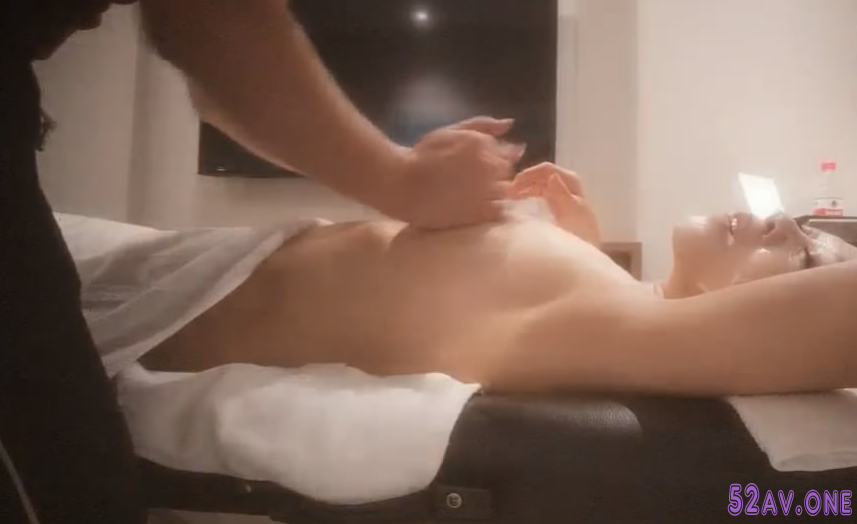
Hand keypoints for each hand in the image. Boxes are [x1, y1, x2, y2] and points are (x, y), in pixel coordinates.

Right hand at [373, 117, 525, 229]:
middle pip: (507, 172)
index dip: (498, 158)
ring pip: (505, 191)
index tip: (480, 165)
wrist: (401, 184)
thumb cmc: (423, 155)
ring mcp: (485, 191)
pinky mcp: (479, 213)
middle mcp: (488, 166)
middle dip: (497, 174)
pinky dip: (494, 208)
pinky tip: (477, 206)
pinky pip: (499, 210)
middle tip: (473, 180)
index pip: (509, 152)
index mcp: (482, 144)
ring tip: (473, 193)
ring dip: (496, 191)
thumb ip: (483, 126)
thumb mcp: (452, 131)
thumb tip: (510, 124)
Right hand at [509, 162, 601, 245]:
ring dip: (523, 186)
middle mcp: (565, 182)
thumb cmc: (580, 229)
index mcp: (570, 180)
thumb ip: (561, 193)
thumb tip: (552, 176)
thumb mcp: (571, 211)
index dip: (529, 174)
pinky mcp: (555, 201)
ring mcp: (559, 191)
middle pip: (540, 175)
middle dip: (524, 180)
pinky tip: (518, 199)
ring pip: (537, 183)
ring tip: (509, 196)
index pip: (546, 169)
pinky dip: (527, 193)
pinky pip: (538, 192)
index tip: (513, 184)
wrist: (586, 245)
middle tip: (507, 191)